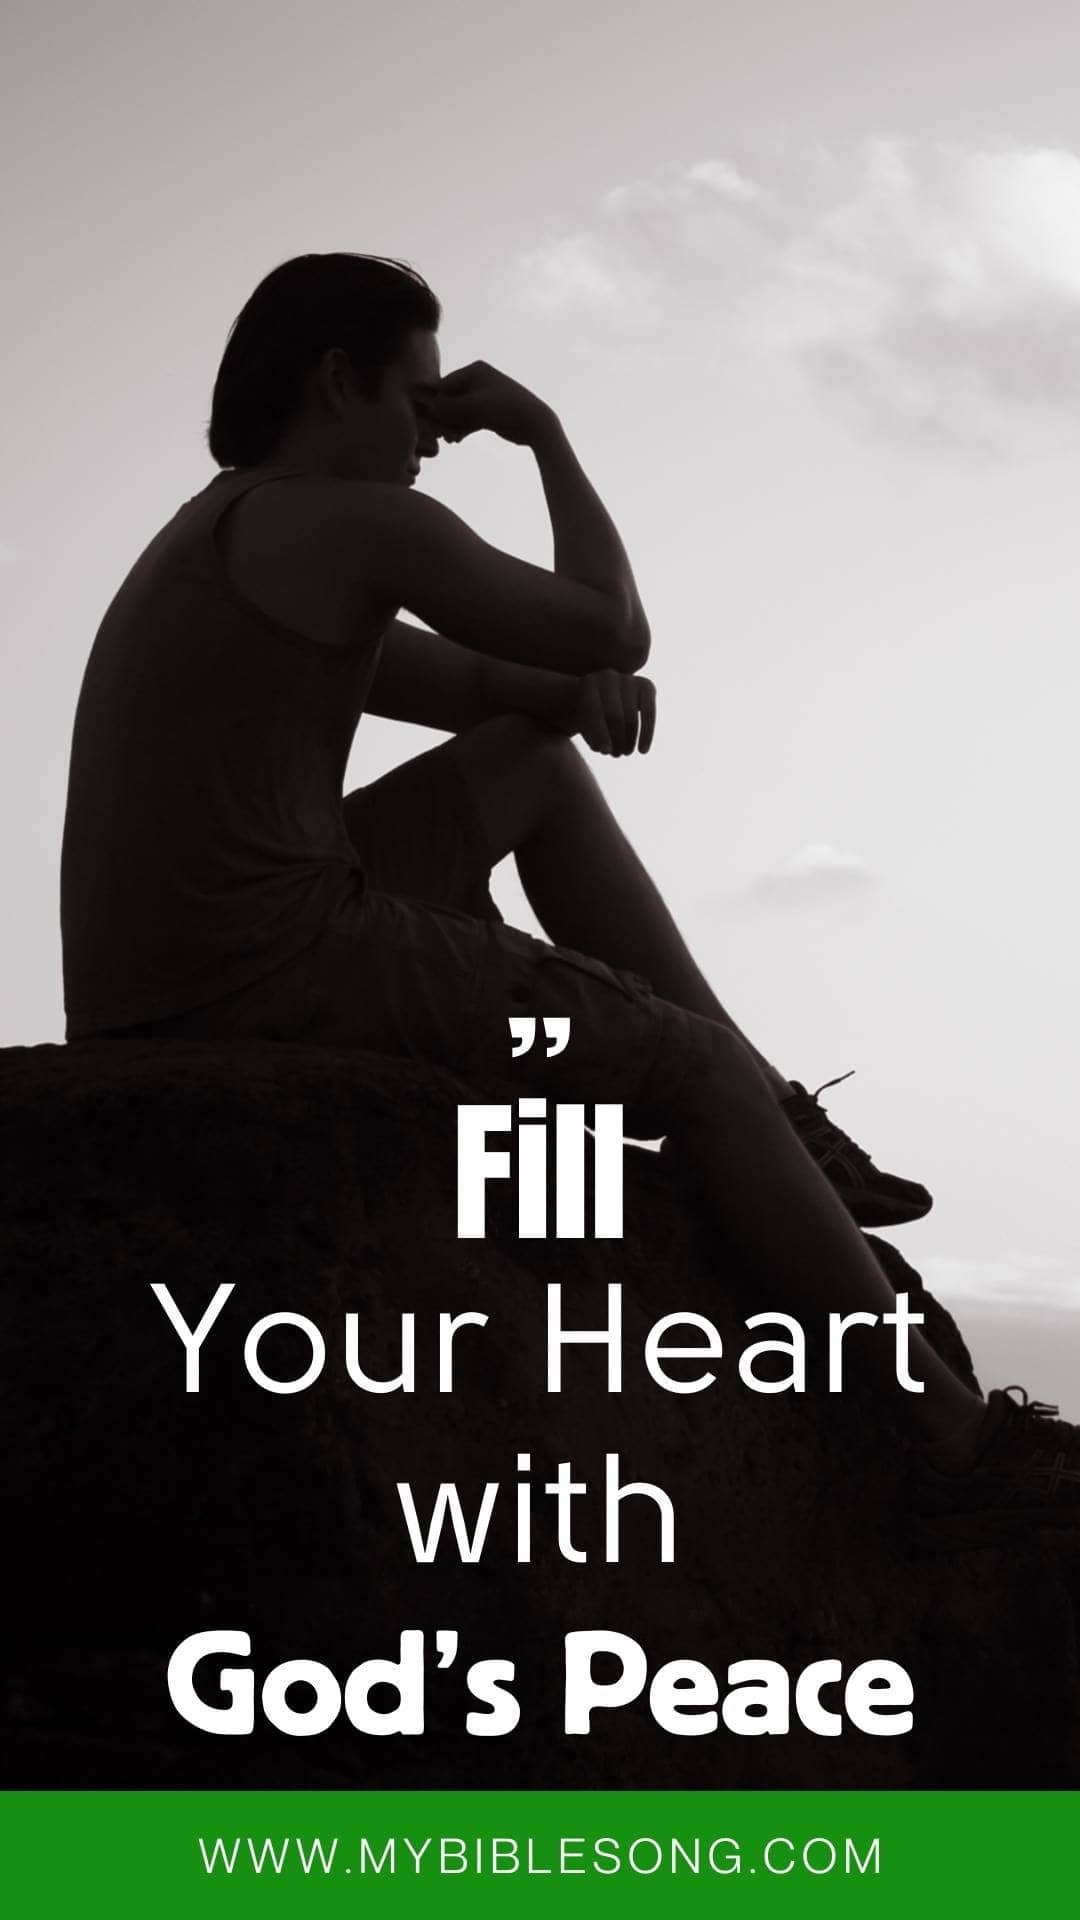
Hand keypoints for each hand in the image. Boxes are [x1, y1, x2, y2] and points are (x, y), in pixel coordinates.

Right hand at [433, 361, 553, 446]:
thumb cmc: (505, 408)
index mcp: (475, 370)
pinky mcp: (489, 412)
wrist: (535, 423)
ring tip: (451, 439)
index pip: (446, 385)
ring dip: (453, 425)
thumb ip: (450, 407)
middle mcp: (478, 380)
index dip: (437, 402)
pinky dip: (462, 428)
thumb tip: (429, 408)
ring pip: (460, 411)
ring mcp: (484, 396)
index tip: (431, 419)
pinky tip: (457, 439)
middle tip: (440, 434)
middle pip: (452, 399)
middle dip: (445, 417)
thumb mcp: (474, 407)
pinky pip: (469, 419)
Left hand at [563, 670, 656, 756]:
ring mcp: (629, 679)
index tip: (604, 752)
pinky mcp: (646, 685)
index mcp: (589, 683)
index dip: (600, 733)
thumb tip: (606, 749)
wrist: (605, 692)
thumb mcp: (584, 722)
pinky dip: (647, 734)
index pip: (595, 712)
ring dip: (629, 740)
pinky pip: (649, 713)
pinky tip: (643, 750)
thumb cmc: (590, 711)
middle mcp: (608, 676)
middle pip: (614, 715)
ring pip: (631, 717)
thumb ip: (592, 735)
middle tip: (616, 755)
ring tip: (625, 753)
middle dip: (616, 738)